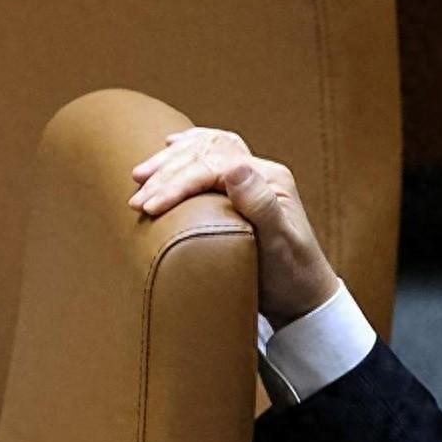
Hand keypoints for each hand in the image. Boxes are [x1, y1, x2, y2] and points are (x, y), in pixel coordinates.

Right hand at [129, 127, 337, 328]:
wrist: (304, 294)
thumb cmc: (293, 274)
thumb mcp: (279, 244)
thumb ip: (260, 205)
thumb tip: (234, 167)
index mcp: (271, 179)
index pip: (215, 166)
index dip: (179, 183)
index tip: (150, 206)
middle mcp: (262, 172)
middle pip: (207, 154)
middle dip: (167, 174)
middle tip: (137, 200)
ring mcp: (252, 178)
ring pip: (205, 150)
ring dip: (170, 161)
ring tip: (139, 177)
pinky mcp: (241, 190)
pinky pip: (210, 157)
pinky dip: (187, 152)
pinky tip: (170, 147)